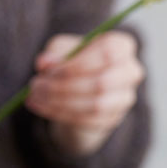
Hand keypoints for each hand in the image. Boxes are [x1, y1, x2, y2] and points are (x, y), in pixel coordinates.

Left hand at [26, 31, 144, 155]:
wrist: (83, 86)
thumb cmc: (76, 60)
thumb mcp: (64, 48)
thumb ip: (55, 52)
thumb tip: (44, 63)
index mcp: (122, 46)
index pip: (108, 53)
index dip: (78, 63)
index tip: (49, 68)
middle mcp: (130, 72)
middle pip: (102, 82)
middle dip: (64, 86)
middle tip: (36, 85)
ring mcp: (124, 98)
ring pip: (96, 105)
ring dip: (61, 103)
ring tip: (36, 96)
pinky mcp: (112, 118)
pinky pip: (88, 120)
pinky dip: (62, 114)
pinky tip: (42, 107)